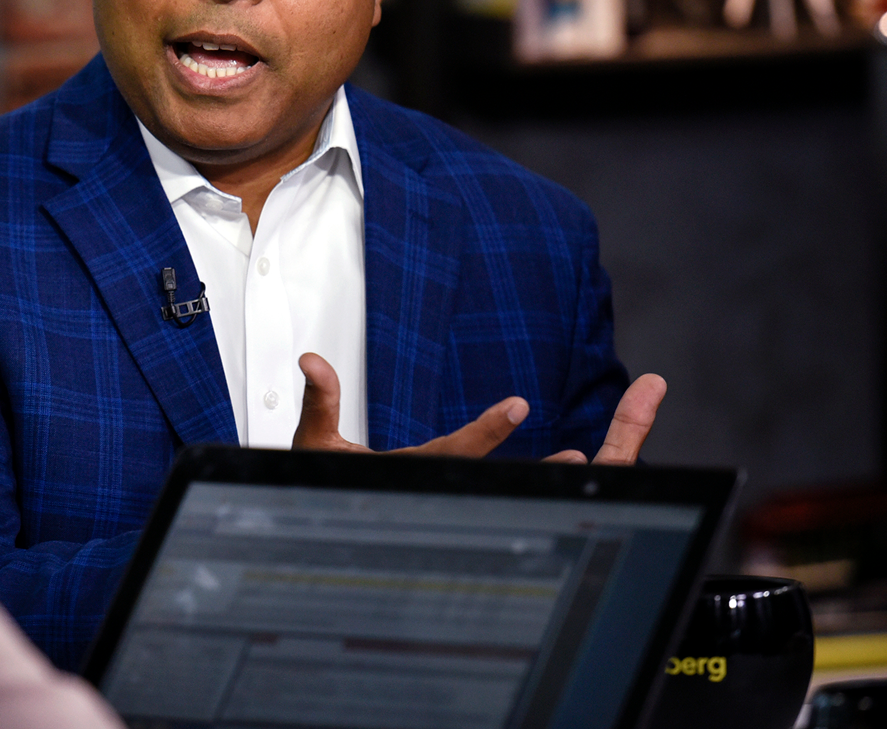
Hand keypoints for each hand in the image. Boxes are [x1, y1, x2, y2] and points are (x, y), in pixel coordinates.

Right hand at [290, 353, 667, 465]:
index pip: (450, 453)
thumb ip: (320, 400)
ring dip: (534, 476)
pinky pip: (484, 491)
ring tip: (574, 462)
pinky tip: (546, 475)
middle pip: (485, 478)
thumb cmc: (314, 483)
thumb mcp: (313, 442)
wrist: (314, 524)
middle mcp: (425, 489)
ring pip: (491, 489)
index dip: (484, 432)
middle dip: (530, 468)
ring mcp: (434, 496)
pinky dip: (516, 483)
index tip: (518, 407)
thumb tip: (313, 362)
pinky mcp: (438, 498)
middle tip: (573, 456)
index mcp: (402, 474)